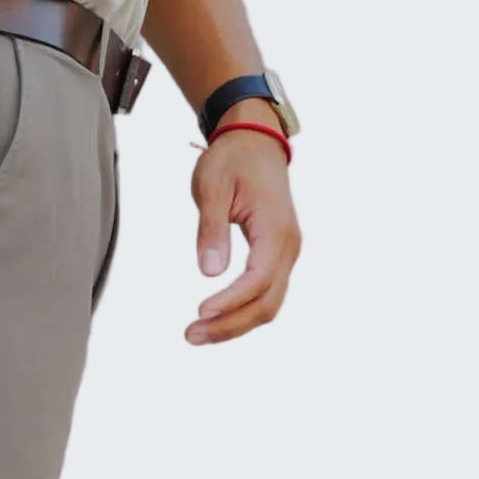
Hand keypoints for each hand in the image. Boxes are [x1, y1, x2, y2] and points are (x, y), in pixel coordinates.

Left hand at [188, 120, 301, 345]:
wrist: (254, 142)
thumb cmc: (232, 160)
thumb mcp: (212, 187)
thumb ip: (211, 229)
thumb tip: (209, 272)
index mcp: (275, 228)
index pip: (257, 278)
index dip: (230, 301)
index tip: (199, 312)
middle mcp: (288, 246)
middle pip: (267, 303)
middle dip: (230, 325)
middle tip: (189, 335)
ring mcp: (285, 253)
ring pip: (269, 304)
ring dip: (235, 325)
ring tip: (196, 334)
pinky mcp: (276, 256)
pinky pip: (265, 294)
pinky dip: (242, 312)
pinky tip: (215, 320)